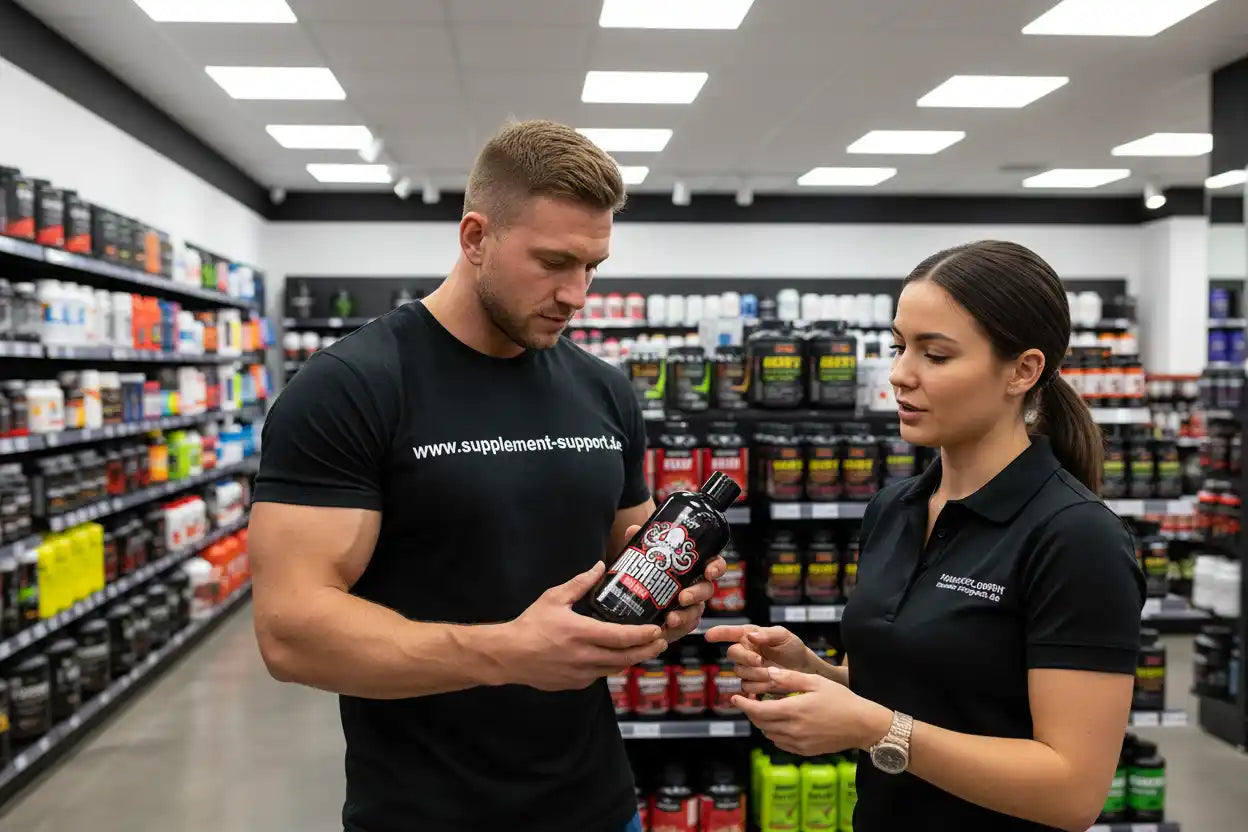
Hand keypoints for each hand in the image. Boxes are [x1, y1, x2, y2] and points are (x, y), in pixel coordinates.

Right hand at [504, 562, 667, 691]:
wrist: (508, 655)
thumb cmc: (531, 624)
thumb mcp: (554, 598)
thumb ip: (580, 583)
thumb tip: (600, 566)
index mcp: (581, 633)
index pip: (621, 637)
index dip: (643, 635)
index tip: (657, 630)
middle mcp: (584, 657)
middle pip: (625, 658)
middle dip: (647, 650)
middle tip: (661, 642)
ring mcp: (580, 674)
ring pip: (614, 669)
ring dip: (631, 660)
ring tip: (643, 649)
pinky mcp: (574, 683)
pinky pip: (599, 676)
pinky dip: (611, 667)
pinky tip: (614, 658)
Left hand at [620, 524, 726, 643]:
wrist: (635, 597)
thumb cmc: (648, 573)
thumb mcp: (644, 557)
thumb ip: (641, 544)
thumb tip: (633, 530)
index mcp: (694, 568)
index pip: (714, 564)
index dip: (716, 567)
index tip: (709, 571)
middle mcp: (696, 587)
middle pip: (707, 590)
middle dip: (697, 593)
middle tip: (683, 597)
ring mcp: (690, 606)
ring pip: (696, 611)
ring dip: (685, 615)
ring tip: (671, 618)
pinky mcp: (681, 624)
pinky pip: (685, 628)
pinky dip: (677, 629)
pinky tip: (665, 629)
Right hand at [704, 624, 811, 695]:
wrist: (804, 671)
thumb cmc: (793, 649)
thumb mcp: (784, 636)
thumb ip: (767, 634)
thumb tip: (751, 636)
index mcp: (750, 636)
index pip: (730, 633)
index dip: (719, 633)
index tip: (709, 635)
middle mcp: (745, 652)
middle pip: (732, 653)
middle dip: (745, 658)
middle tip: (760, 661)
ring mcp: (747, 669)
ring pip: (740, 672)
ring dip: (755, 674)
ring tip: (772, 673)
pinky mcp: (752, 685)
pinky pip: (747, 687)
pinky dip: (758, 686)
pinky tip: (769, 684)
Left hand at [733, 668, 892, 756]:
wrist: (862, 725)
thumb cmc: (841, 700)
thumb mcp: (816, 682)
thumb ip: (790, 679)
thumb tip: (767, 673)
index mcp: (794, 710)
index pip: (758, 711)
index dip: (743, 705)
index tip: (735, 697)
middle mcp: (793, 730)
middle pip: (760, 723)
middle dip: (751, 712)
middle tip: (749, 701)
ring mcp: (798, 743)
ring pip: (768, 734)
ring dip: (762, 723)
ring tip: (766, 709)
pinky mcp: (804, 751)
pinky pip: (780, 743)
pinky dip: (774, 733)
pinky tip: (780, 723)